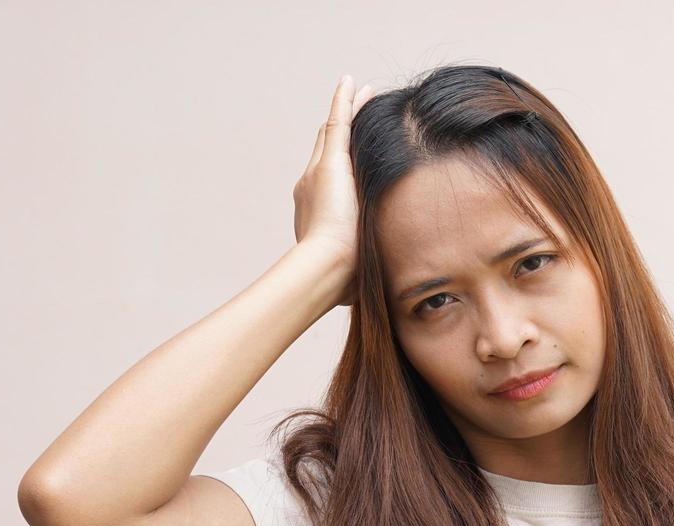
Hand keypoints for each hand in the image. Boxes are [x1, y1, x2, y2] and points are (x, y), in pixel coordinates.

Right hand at [292, 74, 374, 307]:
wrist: (326, 267)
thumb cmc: (339, 280)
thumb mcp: (350, 273)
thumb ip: (355, 271)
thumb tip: (362, 295)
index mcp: (316, 211)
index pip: (329, 182)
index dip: (341, 167)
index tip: (353, 159)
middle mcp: (311, 186)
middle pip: (327, 152)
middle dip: (341, 134)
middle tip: (355, 113)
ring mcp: (319, 172)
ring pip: (335, 134)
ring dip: (347, 113)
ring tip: (360, 93)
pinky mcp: (330, 162)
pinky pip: (338, 123)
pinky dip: (343, 102)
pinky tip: (350, 83)